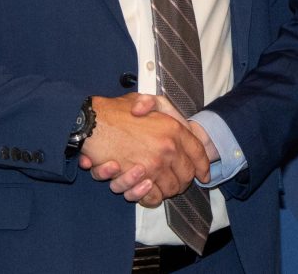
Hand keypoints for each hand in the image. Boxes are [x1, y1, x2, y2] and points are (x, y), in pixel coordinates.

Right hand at [78, 94, 209, 205]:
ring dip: (166, 190)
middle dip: (184, 181)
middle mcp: (167, 149)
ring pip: (170, 189)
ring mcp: (152, 166)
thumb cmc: (117, 110)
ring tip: (158, 183)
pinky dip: (149, 197)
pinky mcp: (136, 180)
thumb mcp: (146, 100)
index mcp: (173, 129)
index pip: (199, 153)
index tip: (204, 174)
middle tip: (177, 181)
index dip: (204, 165)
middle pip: (187, 175)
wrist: (93, 123)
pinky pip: (151, 197)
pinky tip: (145, 188)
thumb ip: (162, 107)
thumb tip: (177, 122)